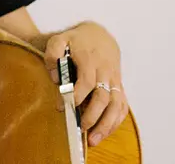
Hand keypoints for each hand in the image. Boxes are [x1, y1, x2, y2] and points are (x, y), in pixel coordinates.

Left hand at [42, 21, 128, 146]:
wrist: (99, 35)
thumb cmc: (77, 40)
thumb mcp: (60, 39)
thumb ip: (52, 54)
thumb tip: (55, 77)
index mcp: (91, 59)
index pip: (87, 81)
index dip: (76, 96)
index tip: (62, 107)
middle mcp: (106, 70)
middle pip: (104, 97)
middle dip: (93, 116)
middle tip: (81, 128)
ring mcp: (115, 79)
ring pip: (116, 104)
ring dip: (106, 124)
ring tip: (94, 139)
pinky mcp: (119, 86)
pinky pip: (122, 106)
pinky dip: (116, 121)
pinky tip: (104, 132)